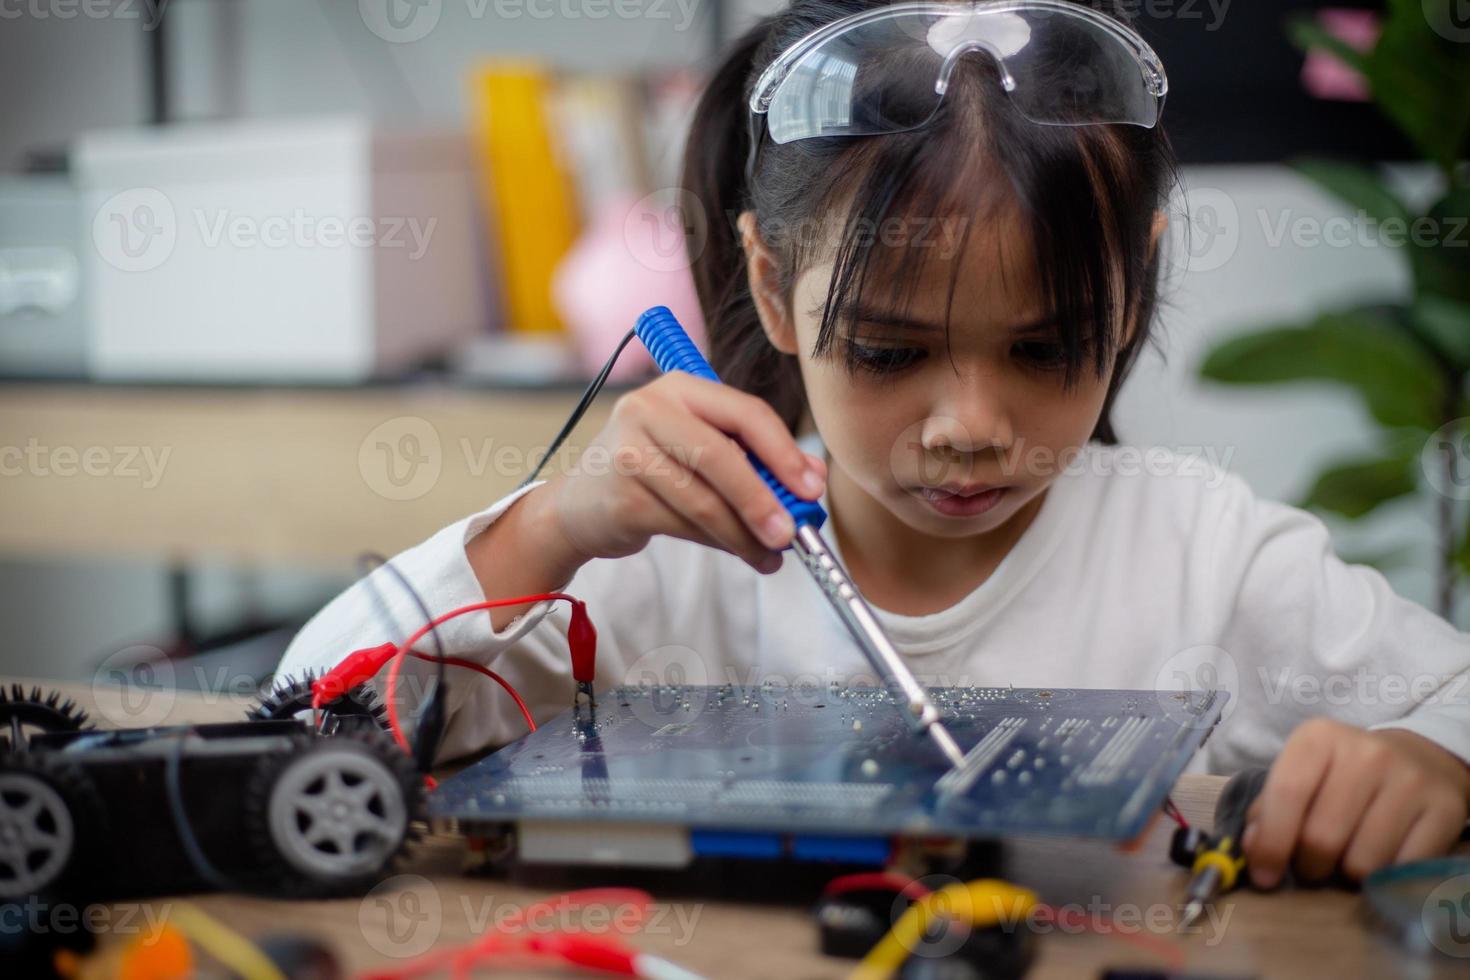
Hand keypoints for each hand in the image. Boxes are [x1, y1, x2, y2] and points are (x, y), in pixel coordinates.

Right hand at [540, 372, 825, 574]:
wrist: (580, 506)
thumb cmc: (652, 471)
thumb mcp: (700, 448)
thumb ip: (752, 456)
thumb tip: (812, 479)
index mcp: (680, 387)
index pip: (745, 412)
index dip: (785, 452)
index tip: (812, 488)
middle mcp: (649, 410)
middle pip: (721, 455)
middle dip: (763, 499)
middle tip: (791, 533)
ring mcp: (629, 452)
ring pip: (704, 499)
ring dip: (744, 534)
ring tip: (769, 555)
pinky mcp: (621, 496)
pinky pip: (684, 525)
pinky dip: (719, 543)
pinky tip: (737, 552)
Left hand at [1243, 718, 1469, 886]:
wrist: (1418, 759)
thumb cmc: (1344, 773)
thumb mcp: (1302, 774)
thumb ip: (1269, 810)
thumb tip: (1255, 851)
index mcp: (1319, 738)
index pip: (1286, 793)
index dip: (1271, 842)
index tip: (1264, 875)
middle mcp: (1367, 753)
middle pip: (1322, 837)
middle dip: (1309, 865)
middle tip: (1312, 864)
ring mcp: (1410, 781)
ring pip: (1362, 862)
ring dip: (1347, 874)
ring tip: (1348, 855)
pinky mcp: (1445, 810)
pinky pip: (1401, 870)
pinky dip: (1384, 877)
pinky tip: (1380, 856)